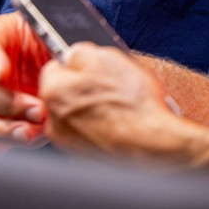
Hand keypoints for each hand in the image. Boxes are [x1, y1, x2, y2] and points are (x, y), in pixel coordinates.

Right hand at [0, 0, 50, 142]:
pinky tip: (20, 146)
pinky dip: (0, 145)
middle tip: (38, 110)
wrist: (67, 72)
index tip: (3, 71)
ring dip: (4, 128)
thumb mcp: (40, 10)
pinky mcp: (1, 124)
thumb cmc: (45, 38)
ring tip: (33, 134)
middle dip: (7, 102)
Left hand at [39, 44, 184, 159]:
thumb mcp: (107, 58)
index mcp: (53, 91)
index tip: (94, 70)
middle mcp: (54, 119)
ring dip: (92, 108)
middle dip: (84, 87)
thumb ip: (80, 52)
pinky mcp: (84, 156)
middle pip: (64, 92)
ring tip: (119, 107)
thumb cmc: (133, 105)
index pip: (55, 67)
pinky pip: (89, 133)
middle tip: (111, 88)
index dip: (78, 65)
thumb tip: (73, 54)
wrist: (154, 145)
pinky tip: (119, 123)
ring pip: (77, 113)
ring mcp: (68, 141)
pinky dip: (100, 127)